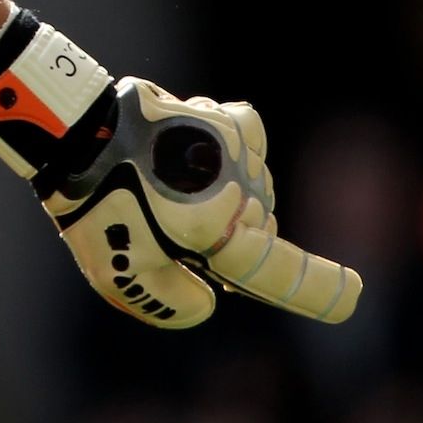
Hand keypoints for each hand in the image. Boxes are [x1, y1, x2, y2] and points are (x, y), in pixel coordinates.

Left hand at [41, 78, 361, 328]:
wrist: (72, 135)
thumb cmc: (94, 204)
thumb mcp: (121, 274)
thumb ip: (172, 303)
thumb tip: (209, 303)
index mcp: (221, 232)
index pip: (280, 271)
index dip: (319, 290)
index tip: (350, 297)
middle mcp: (240, 190)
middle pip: (261, 229)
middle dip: (231, 238)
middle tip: (176, 235)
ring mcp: (234, 151)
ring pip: (255, 185)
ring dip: (227, 195)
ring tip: (173, 191)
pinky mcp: (218, 118)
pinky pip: (247, 137)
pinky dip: (233, 150)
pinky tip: (198, 157)